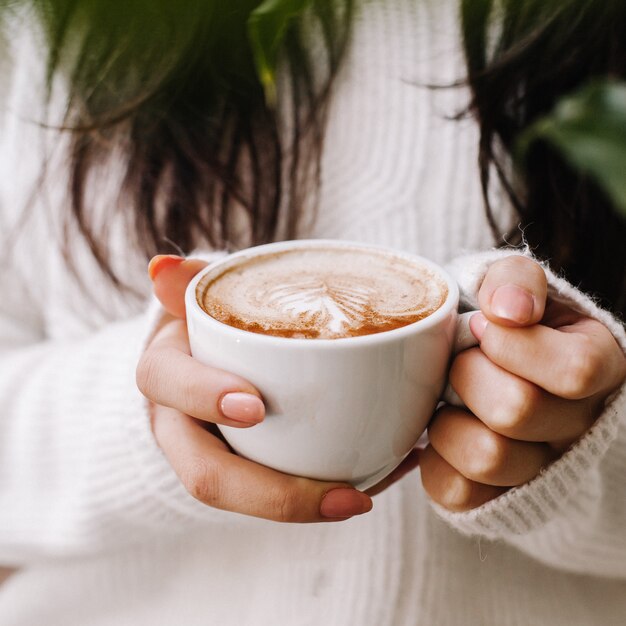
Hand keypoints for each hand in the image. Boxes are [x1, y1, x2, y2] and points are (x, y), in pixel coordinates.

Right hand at [136, 255, 373, 522]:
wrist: (210, 352)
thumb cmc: (210, 322)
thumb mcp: (201, 296)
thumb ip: (192, 281)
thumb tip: (161, 266)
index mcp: (165, 374)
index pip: (167, 384)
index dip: (205, 396)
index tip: (255, 406)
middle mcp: (181, 425)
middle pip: (208, 476)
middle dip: (274, 495)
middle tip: (347, 495)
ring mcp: (212, 454)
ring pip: (249, 498)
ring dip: (312, 506)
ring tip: (369, 495)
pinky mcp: (247, 468)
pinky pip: (285, 487)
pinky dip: (335, 485)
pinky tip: (386, 469)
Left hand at [420, 255, 625, 511]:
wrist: (476, 362)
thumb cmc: (496, 321)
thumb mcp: (509, 284)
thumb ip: (514, 280)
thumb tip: (509, 309)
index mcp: (595, 367)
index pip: (576, 370)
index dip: (511, 344)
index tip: (481, 324)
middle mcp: (576, 425)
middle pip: (517, 410)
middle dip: (466, 373)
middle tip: (459, 359)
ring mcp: (538, 467)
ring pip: (486, 458)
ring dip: (448, 417)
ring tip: (449, 397)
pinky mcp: (493, 496)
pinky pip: (456, 490)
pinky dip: (435, 455)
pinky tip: (444, 425)